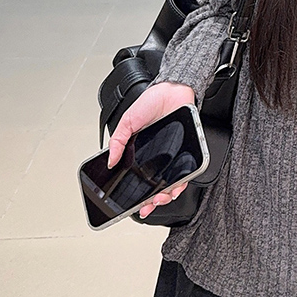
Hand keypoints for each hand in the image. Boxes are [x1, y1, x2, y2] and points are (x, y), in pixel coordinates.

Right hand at [108, 81, 196, 218]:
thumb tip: (110, 161)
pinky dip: (182, 183)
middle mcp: (158, 157)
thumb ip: (118, 142)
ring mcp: (173, 156)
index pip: (138, 178)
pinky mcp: (187, 152)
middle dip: (151, 201)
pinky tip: (176, 187)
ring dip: (166, 195)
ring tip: (160, 198)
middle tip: (146, 206)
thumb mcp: (128, 122)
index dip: (136, 194)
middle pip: (156, 186)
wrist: (173, 90)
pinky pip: (186, 172)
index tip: (133, 206)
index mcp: (142, 152)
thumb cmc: (151, 102)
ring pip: (171, 183)